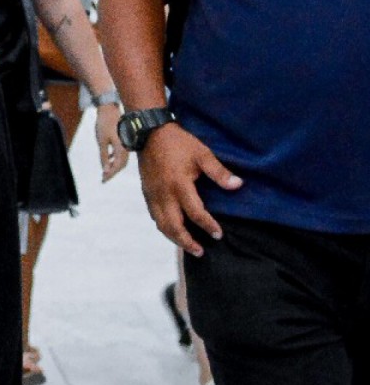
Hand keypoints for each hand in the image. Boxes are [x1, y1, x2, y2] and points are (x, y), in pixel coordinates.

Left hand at [94, 102, 126, 180]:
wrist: (108, 109)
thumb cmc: (104, 124)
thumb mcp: (101, 141)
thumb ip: (104, 156)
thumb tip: (106, 170)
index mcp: (122, 146)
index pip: (118, 165)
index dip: (111, 174)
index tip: (103, 180)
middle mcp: (127, 145)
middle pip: (122, 164)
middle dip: (113, 172)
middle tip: (104, 178)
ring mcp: (127, 142)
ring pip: (122, 158)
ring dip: (114, 165)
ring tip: (105, 171)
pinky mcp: (125, 138)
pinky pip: (122, 152)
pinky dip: (115, 158)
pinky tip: (109, 160)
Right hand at [137, 123, 242, 254]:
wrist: (149, 133)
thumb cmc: (179, 143)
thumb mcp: (202, 154)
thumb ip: (219, 172)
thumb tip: (238, 185)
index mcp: (179, 185)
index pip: (195, 213)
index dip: (208, 225)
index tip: (218, 235)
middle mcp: (164, 194)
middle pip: (174, 226)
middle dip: (187, 242)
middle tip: (200, 252)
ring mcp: (153, 196)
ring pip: (162, 225)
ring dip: (175, 238)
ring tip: (188, 246)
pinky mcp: (147, 194)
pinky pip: (155, 217)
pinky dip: (165, 228)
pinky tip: (173, 230)